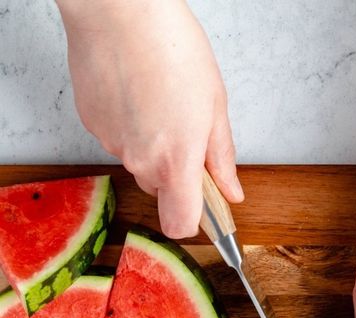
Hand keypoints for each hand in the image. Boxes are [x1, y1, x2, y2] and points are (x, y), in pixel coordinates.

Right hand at [56, 0, 243, 237]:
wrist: (118, 9)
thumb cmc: (171, 47)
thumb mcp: (214, 105)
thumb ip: (221, 157)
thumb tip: (231, 191)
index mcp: (176, 162)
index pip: (179, 225)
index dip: (193, 221)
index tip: (203, 206)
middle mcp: (141, 163)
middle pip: (160, 190)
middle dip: (174, 171)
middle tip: (185, 129)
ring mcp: (113, 146)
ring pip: (139, 162)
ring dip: (151, 144)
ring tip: (158, 101)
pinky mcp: (92, 127)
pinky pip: (118, 140)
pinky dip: (129, 125)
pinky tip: (135, 93)